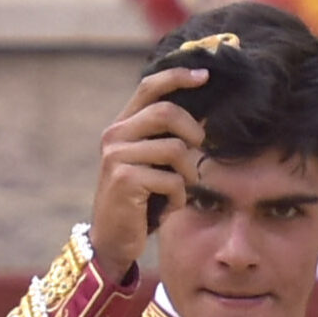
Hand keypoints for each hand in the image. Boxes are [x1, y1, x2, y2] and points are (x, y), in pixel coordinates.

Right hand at [90, 67, 209, 281]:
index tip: (204, 75)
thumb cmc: (139, 202)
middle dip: (193, 130)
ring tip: (180, 190)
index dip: (178, 76)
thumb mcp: (153, 164)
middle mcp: (115, 136)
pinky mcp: (125, 180)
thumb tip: (203, 113)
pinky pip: (172, 180)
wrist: (113, 240)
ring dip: (189, 174)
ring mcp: (118, 157)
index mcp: (122, 126)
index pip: (150, 87)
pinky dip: (179, 198)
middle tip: (200, 149)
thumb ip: (168, 139)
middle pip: (167, 112)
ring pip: (175, 149)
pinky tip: (169, 208)